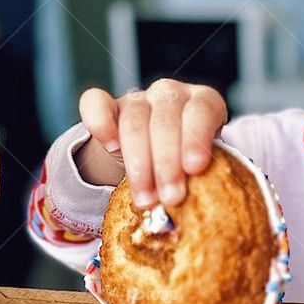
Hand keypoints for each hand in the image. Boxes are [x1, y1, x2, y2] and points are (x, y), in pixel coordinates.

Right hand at [77, 79, 227, 205]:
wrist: (156, 162)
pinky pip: (95, 103)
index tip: (194, 168)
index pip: (202, 110)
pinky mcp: (108, 105)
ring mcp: (139, 98)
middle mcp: (172, 94)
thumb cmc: (189, 168)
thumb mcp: (205, 170)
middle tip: (171, 198)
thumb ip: (207, 179)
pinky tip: (110, 147)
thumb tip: (205, 208)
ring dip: (139, 163)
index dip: (196, 138)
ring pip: (134, 121)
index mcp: (204, 103)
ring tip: (145, 200)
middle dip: (167, 163)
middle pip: (165, 121)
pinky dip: (100, 123)